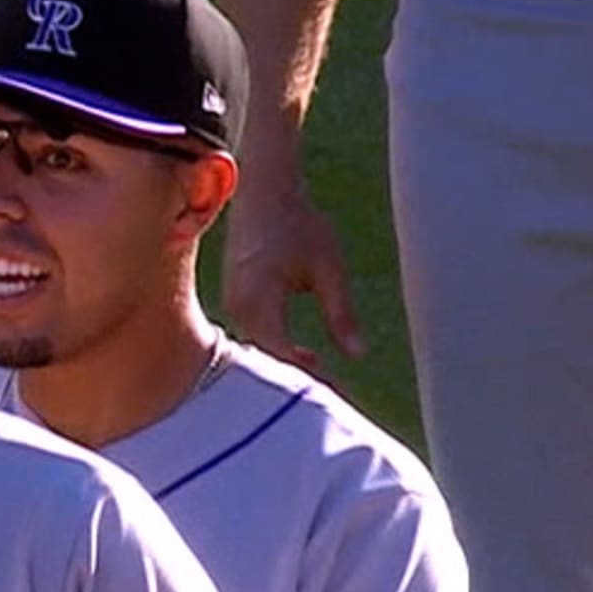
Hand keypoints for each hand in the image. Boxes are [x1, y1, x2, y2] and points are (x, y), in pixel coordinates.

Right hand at [220, 178, 362, 373]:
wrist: (263, 193)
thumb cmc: (298, 224)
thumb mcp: (328, 267)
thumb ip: (341, 313)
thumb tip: (358, 354)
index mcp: (260, 304)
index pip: (283, 357)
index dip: (310, 378)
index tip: (339, 392)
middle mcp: (240, 311)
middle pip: (268, 361)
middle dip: (300, 380)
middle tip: (336, 398)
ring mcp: (235, 307)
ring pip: (262, 352)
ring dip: (290, 367)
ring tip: (326, 382)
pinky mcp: (238, 302)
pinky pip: (258, 338)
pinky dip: (281, 351)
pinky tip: (309, 357)